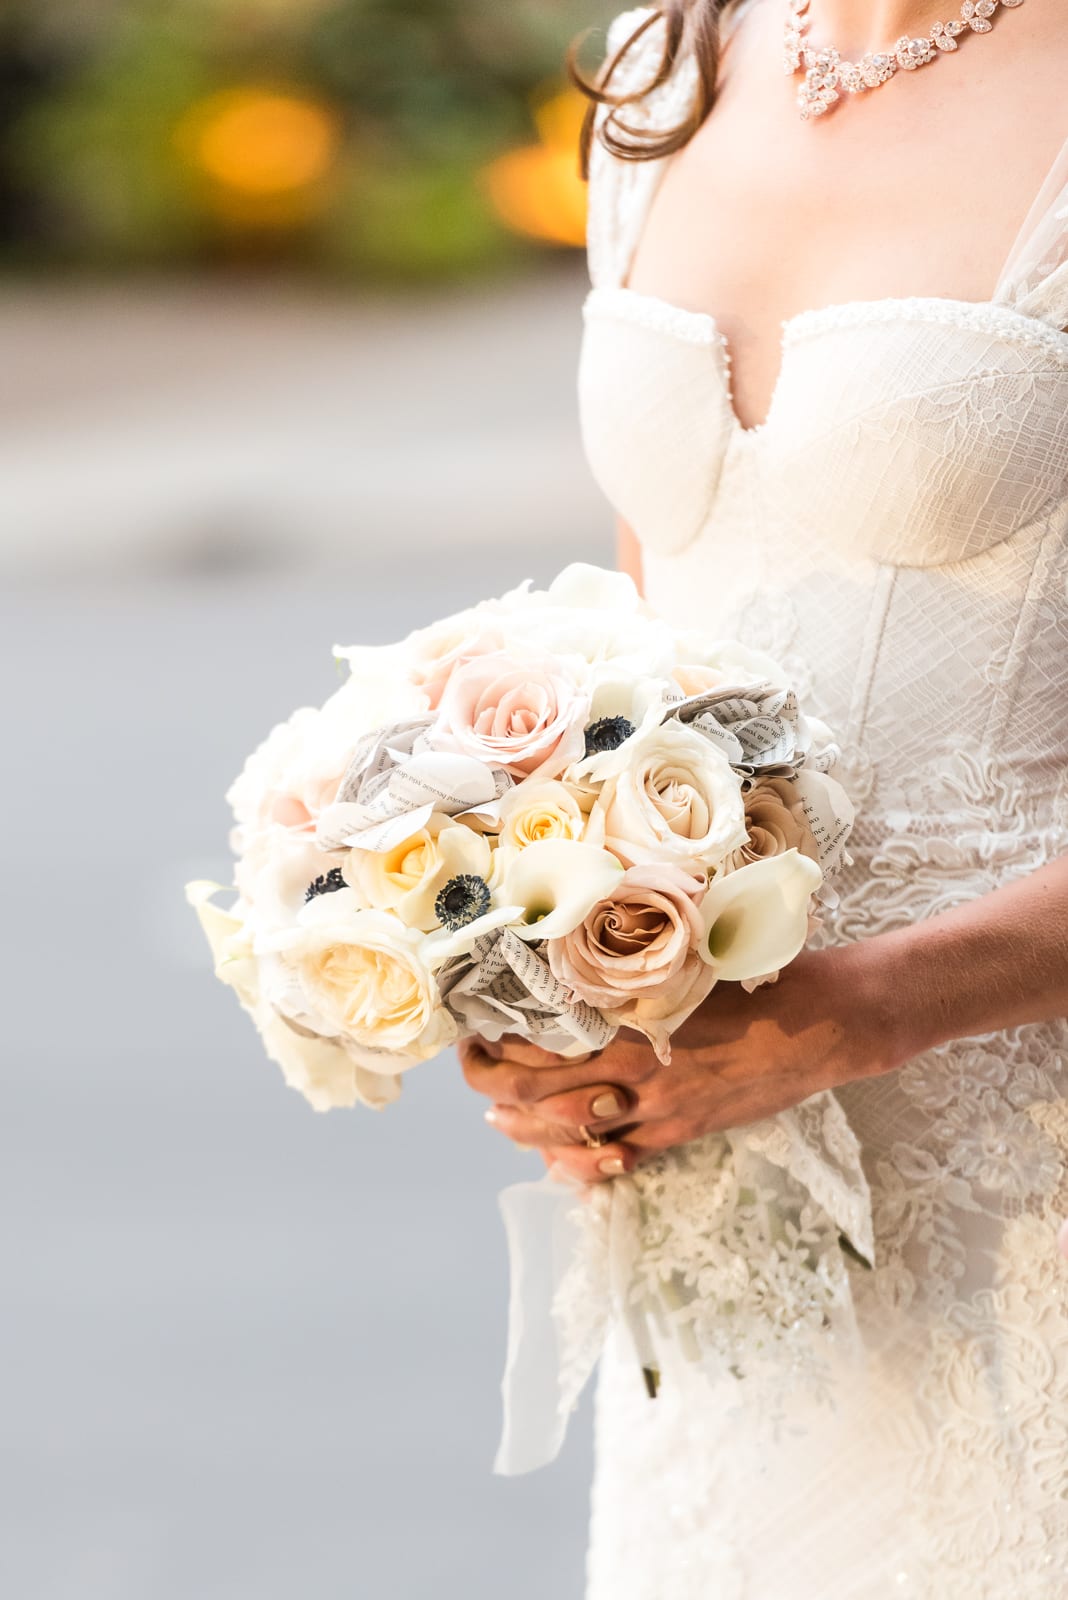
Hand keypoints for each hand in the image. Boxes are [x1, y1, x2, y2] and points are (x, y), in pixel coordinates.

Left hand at [459, 938, 916, 1182]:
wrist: (826, 1022)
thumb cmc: (758, 976)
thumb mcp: (690, 956)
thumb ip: (635, 961)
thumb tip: (582, 947)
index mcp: (628, 1017)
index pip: (534, 1037)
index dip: (492, 1037)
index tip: (472, 1021)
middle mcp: (633, 1070)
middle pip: (532, 1092)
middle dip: (489, 1085)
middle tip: (473, 1066)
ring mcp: (657, 1109)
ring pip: (565, 1134)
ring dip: (522, 1127)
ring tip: (499, 1115)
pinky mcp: (682, 1132)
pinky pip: (616, 1161)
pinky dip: (578, 1163)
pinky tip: (559, 1157)